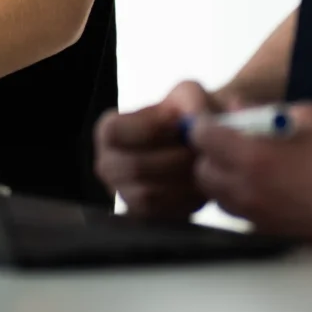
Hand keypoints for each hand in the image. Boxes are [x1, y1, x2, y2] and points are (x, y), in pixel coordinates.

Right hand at [93, 80, 218, 221]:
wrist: (202, 146)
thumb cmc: (188, 117)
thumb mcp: (190, 95)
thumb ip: (192, 100)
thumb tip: (196, 119)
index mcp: (110, 130)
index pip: (114, 131)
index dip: (148, 128)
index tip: (178, 123)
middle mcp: (108, 164)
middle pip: (134, 167)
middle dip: (174, 159)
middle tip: (199, 150)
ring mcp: (123, 193)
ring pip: (148, 194)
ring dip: (182, 181)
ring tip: (201, 167)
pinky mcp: (144, 216)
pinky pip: (161, 214)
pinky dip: (186, 201)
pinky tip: (199, 185)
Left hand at [188, 102, 311, 242]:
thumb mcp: (306, 117)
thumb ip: (262, 111)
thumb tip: (233, 106)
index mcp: (255, 157)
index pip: (202, 138)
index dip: (204, 127)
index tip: (212, 122)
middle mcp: (250, 190)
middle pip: (203, 173)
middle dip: (210, 155)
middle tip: (229, 144)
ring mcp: (259, 216)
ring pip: (218, 198)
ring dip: (223, 179)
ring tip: (249, 165)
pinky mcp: (270, 232)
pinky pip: (240, 214)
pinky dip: (242, 199)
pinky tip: (267, 187)